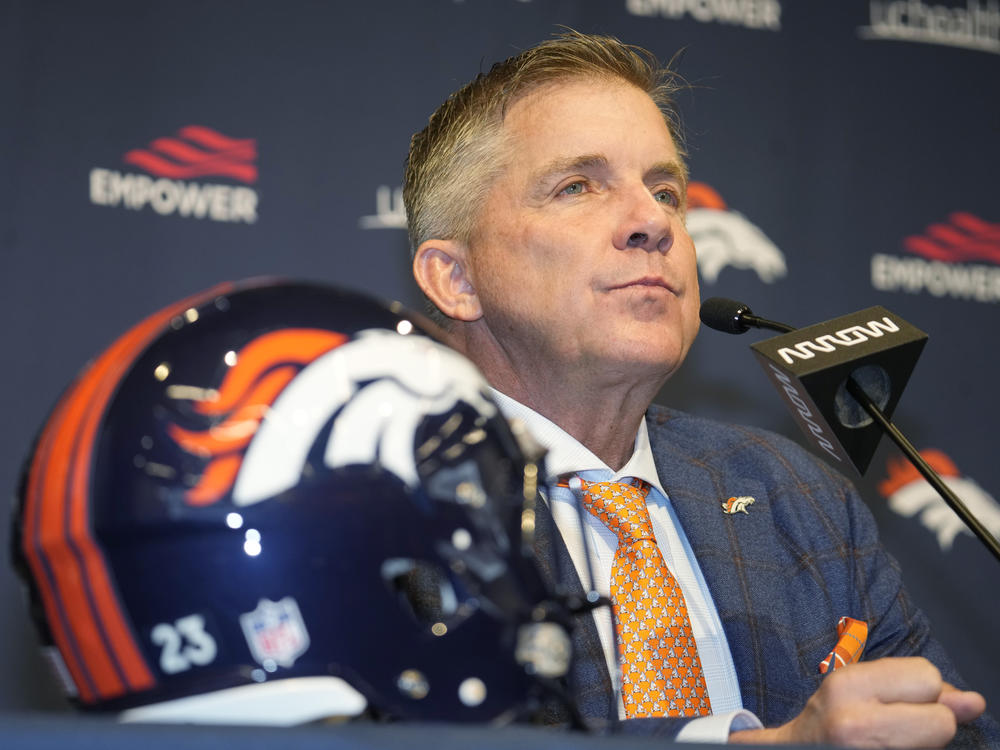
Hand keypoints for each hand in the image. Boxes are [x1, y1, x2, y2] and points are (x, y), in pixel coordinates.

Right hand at [729, 657, 985, 747]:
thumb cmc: (830, 720)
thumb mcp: (859, 688)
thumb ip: (913, 688)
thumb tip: (974, 702)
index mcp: (848, 685)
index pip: (927, 677)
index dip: (922, 692)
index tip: (896, 702)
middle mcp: (855, 723)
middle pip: (942, 719)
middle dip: (931, 722)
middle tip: (896, 727)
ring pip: (939, 743)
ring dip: (925, 742)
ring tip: (890, 741)